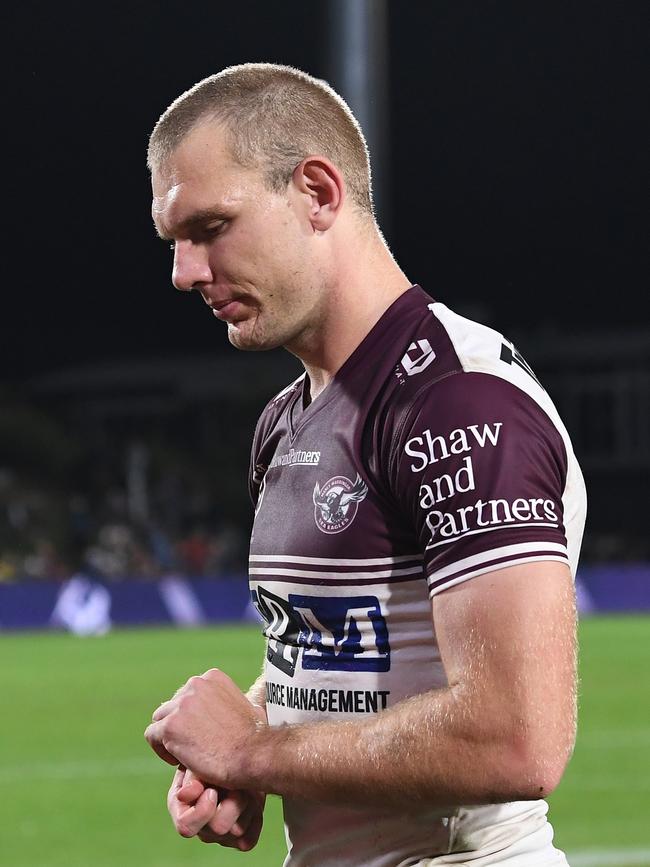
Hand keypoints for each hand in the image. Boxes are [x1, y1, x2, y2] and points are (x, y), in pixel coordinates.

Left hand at [144, 668, 265, 787]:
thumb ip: (232, 701)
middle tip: (192, 747)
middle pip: (173, 704)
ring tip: (184, 755)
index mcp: (212, 677)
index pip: (188, 693)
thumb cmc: (255, 737)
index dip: (192, 716)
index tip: (201, 733)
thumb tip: (234, 705)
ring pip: (160, 719)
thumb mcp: (248, 706)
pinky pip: (152, 735)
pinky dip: (161, 750)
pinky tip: (178, 761)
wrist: (252, 754)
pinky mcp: (170, 726)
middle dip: (180, 725)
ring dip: (169, 736)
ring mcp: (181, 704)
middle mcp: (195, 684)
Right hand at [168, 767, 264, 850]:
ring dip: (245, 804)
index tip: (213, 790)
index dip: (202, 810)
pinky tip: (252, 801)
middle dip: (231, 802)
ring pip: (236, 832)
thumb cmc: (217, 757)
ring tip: (244, 787)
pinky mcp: (239, 839)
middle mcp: (198, 827)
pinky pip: (248, 840)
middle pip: (217, 829)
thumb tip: (183, 795)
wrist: (241, 760)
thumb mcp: (200, 761)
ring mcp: (219, 836)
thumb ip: (190, 777)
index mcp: (181, 809)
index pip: (185, 826)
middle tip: (235, 785)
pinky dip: (254, 818)